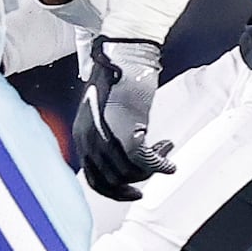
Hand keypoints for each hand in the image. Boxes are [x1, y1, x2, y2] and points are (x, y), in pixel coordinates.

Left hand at [73, 37, 174, 200]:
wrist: (123, 57)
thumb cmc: (116, 77)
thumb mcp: (104, 112)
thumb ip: (108, 135)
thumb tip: (124, 153)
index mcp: (82, 135)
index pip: (93, 177)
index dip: (113, 189)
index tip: (130, 193)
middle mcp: (90, 141)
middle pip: (112, 180)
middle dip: (134, 182)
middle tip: (149, 179)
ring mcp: (107, 141)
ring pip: (131, 173)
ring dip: (151, 168)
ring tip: (164, 150)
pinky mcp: (128, 137)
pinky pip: (146, 163)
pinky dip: (161, 165)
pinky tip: (170, 161)